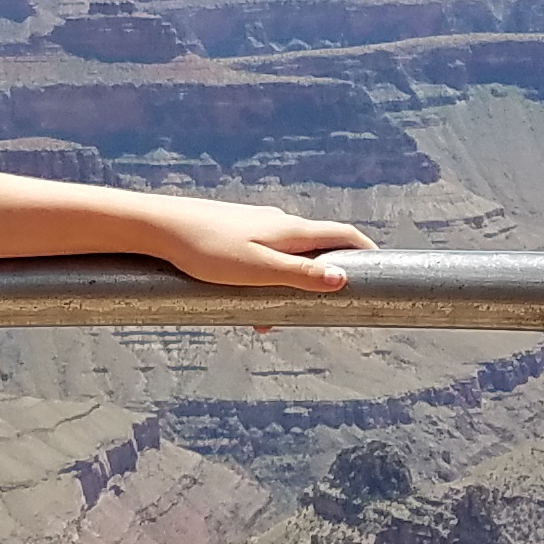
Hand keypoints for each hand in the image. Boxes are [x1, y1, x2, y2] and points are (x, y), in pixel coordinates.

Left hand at [132, 196, 374, 291]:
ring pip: (287, 258)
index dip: (367, 251)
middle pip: (318, 248)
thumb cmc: (206, 250)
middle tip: (328, 307)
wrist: (159, 226)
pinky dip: (266, 280)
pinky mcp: (236, 232)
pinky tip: (244, 304)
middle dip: (327, 277)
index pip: (343, 235)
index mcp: (291, 231)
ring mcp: (257, 226)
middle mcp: (279, 223)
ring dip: (290, 286)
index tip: (384, 270)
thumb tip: (342, 279)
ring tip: (269, 320)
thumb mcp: (258, 270)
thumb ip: (299, 276)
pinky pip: (263, 259)